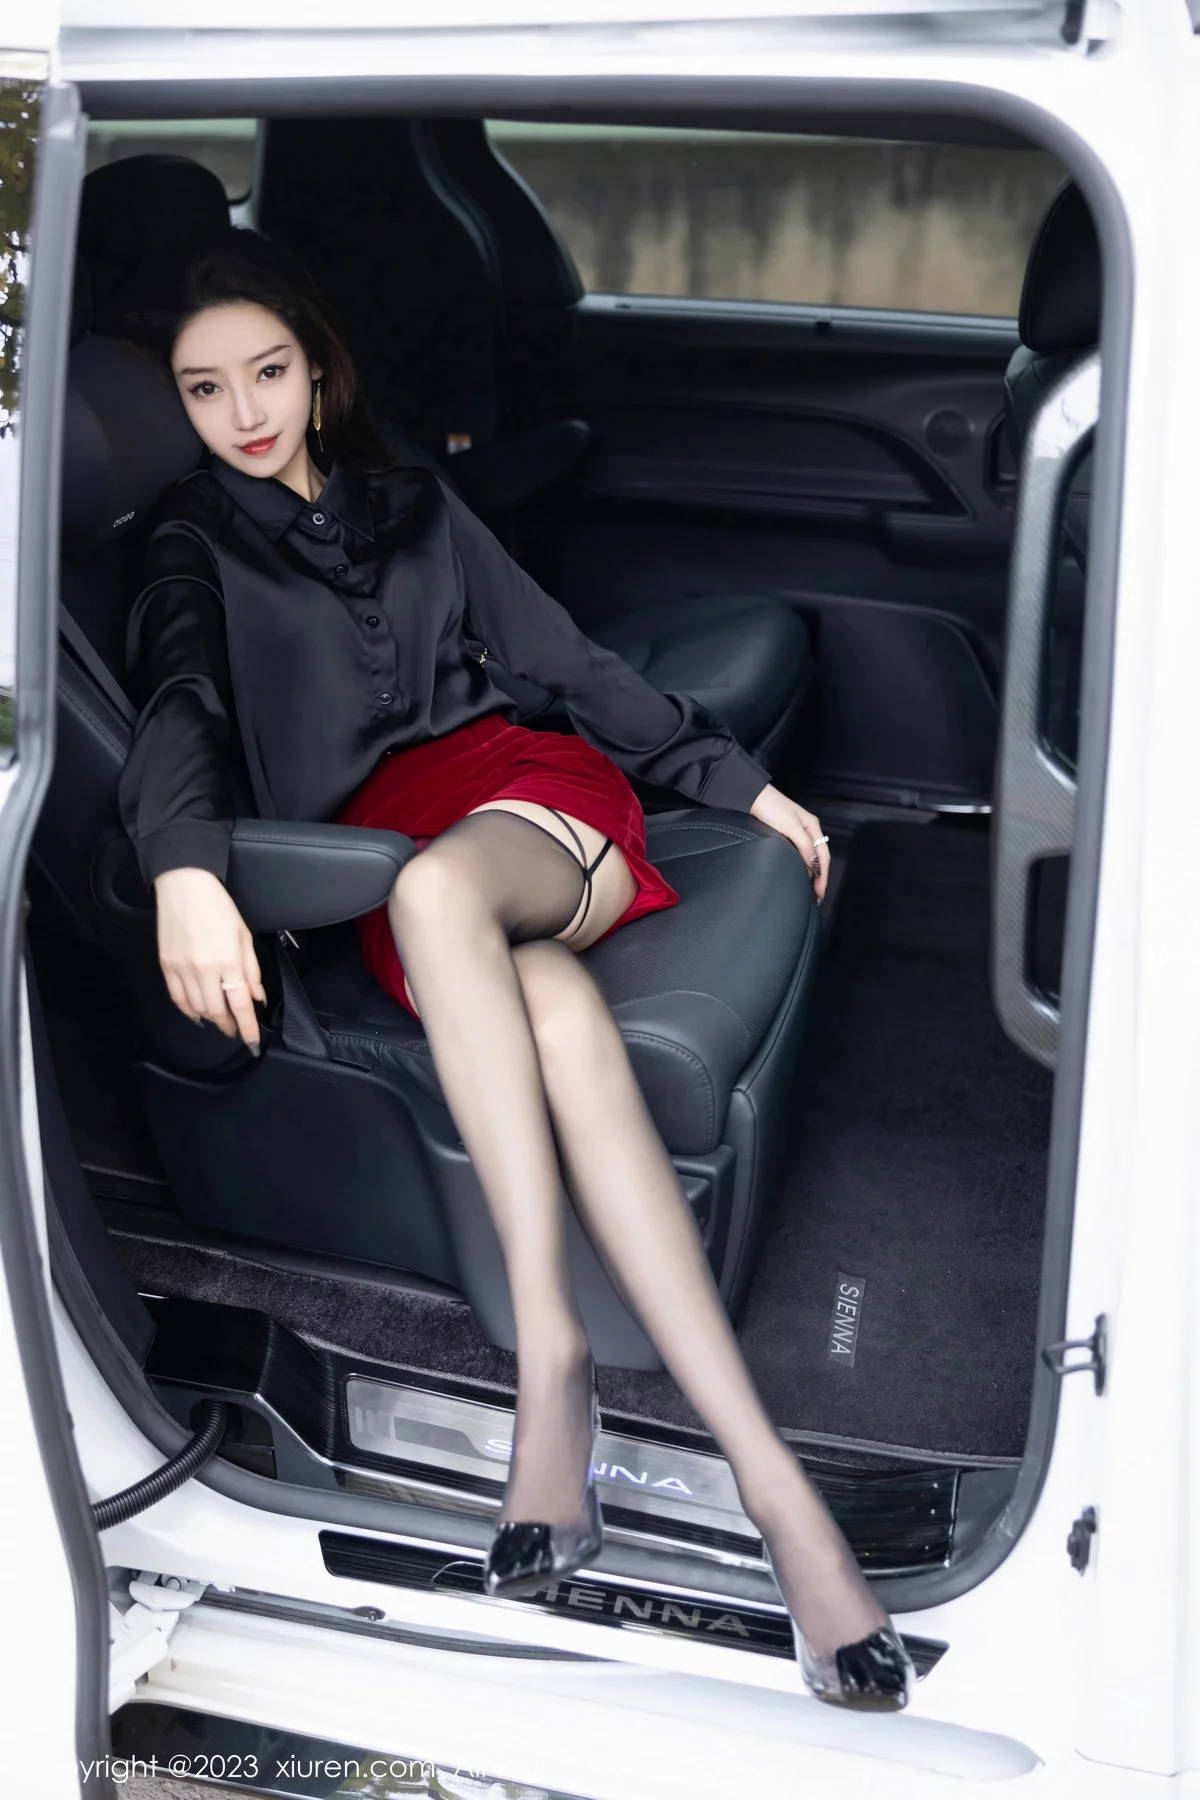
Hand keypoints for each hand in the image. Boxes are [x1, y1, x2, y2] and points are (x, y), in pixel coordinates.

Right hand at [153, 867, 265, 1049]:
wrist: (184, 887)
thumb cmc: (218, 907)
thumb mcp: (244, 936)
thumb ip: (251, 970)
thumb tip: (256, 996)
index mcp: (228, 961)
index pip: (239, 1005)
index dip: (247, 1028)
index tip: (251, 1042)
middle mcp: (203, 969)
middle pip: (216, 1011)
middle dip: (229, 1026)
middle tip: (237, 1030)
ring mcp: (182, 969)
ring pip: (196, 1009)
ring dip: (211, 1019)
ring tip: (221, 1019)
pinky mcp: (166, 966)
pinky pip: (177, 999)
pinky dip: (189, 1010)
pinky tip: (198, 1013)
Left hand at [748, 785, 829, 900]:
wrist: (751, 796)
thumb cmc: (771, 809)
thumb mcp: (790, 826)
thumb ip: (804, 845)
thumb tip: (814, 865)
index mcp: (812, 826)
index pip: (823, 855)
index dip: (823, 875)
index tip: (819, 892)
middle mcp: (807, 830)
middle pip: (819, 857)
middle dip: (820, 876)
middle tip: (816, 896)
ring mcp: (797, 832)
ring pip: (809, 856)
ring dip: (811, 872)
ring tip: (809, 888)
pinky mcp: (785, 834)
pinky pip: (798, 853)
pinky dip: (801, 865)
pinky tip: (798, 872)